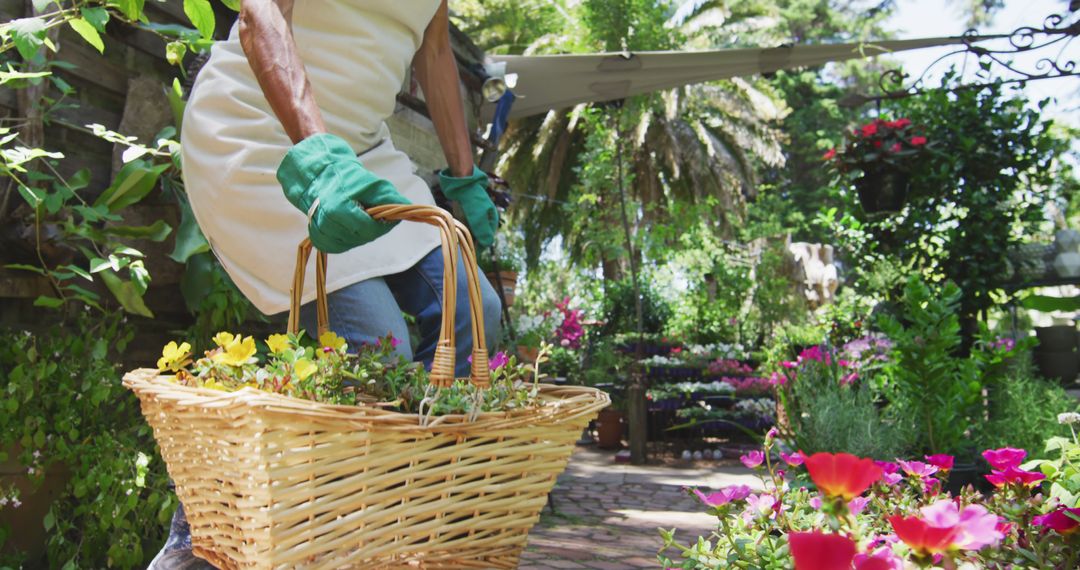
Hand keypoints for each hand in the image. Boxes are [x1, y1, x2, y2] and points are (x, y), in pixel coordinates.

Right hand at [277, 133, 409, 252]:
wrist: (319, 178)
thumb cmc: (345, 178)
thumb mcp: (371, 183)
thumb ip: (389, 197)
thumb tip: (408, 208)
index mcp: (339, 209)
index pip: (369, 229)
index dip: (381, 225)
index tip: (385, 217)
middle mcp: (327, 224)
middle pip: (361, 237)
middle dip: (371, 227)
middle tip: (370, 214)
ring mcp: (321, 232)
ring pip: (352, 243)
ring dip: (360, 233)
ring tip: (357, 217)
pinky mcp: (319, 238)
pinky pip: (339, 246)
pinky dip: (347, 239)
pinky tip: (349, 226)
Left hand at [439, 166, 497, 246]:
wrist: (462, 183)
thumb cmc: (472, 199)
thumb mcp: (478, 217)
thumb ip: (483, 231)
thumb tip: (487, 244)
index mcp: (491, 220)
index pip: (488, 238)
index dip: (481, 247)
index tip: (473, 254)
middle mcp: (484, 220)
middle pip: (480, 236)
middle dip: (473, 243)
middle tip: (465, 249)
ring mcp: (474, 217)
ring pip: (471, 233)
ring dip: (466, 238)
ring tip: (460, 243)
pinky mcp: (465, 215)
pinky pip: (464, 227)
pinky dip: (461, 232)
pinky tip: (457, 235)